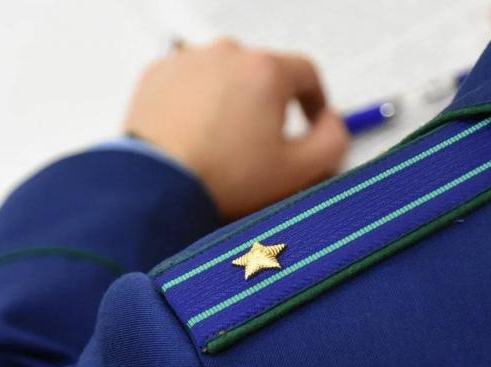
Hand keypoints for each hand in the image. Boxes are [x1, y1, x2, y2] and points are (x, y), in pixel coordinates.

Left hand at [124, 39, 348, 219]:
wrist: (157, 187)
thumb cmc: (221, 178)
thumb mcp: (298, 170)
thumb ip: (333, 141)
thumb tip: (333, 124)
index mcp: (266, 71)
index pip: (307, 73)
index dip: (315, 100)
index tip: (310, 120)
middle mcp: (227, 55)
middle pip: (263, 75)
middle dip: (269, 105)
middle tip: (263, 144)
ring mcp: (188, 62)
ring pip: (225, 78)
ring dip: (232, 102)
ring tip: (225, 144)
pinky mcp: (157, 76)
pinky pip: (189, 84)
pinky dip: (196, 103)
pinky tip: (196, 136)